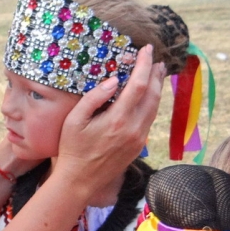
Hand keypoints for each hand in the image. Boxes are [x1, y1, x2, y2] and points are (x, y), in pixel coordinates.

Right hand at [55, 46, 163, 193]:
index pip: (139, 85)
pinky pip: (149, 119)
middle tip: (155, 59)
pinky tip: (147, 97)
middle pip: (153, 95)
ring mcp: (139, 138)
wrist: (80, 180)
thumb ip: (93, 98)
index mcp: (118, 120)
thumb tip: (113, 80)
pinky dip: (151, 103)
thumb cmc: (72, 149)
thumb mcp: (74, 121)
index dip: (144, 65)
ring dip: (157, 88)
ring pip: (155, 107)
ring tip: (155, 73)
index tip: (146, 50)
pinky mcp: (138, 146)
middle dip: (155, 74)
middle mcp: (133, 129)